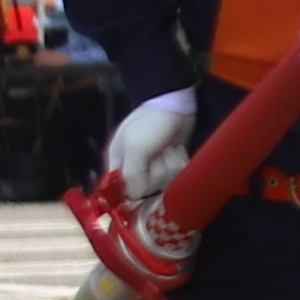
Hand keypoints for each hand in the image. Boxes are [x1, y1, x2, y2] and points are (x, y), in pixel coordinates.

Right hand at [106, 90, 197, 205]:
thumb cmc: (149, 123)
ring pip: (165, 182)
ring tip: (168, 148)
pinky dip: (180, 161)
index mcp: (119, 164)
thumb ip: (131, 174)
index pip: (123, 191)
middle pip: (148, 189)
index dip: (135, 190)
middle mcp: (136, 169)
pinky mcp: (172, 163)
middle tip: (158, 153)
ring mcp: (156, 166)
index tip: (145, 181)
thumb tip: (133, 196)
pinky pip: (179, 174)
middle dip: (158, 172)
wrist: (174, 103)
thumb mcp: (134, 147)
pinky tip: (177, 148)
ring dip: (170, 165)